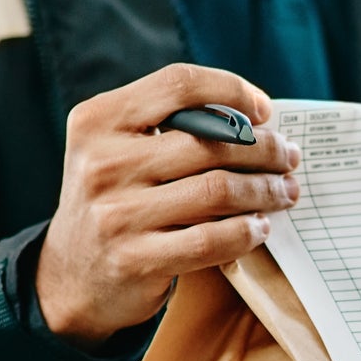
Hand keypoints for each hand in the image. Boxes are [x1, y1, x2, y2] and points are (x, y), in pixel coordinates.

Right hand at [37, 64, 301, 346]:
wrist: (71, 276)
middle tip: (289, 157)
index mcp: (98, 120)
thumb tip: (255, 119)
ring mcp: (116, 214)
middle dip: (264, 148)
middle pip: (209, 141)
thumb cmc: (114, 201)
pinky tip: (259, 227)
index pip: (177, 84)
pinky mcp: (134, 258)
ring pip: (217, 190)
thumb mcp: (118, 150)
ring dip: (264, 190)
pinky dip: (246, 231)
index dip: (231, 89)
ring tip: (284, 191)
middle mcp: (102, 162)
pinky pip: (211, 240)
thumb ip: (169, 127)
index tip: (265, 110)